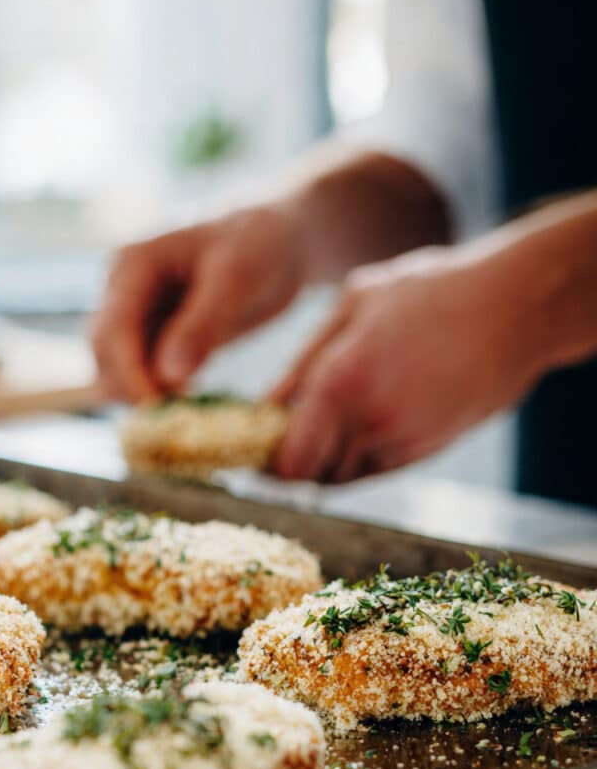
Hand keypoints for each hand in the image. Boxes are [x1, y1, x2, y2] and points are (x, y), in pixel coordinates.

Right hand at [91, 203, 306, 400]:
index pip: (111, 331)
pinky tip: (191, 406)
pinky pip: (142, 374)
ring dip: (143, 396)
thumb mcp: (238, 276)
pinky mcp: (153, 336)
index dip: (129, 376)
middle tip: (178, 421)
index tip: (160, 413)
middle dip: (133, 389)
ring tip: (189, 414)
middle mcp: (122, 290)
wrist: (280, 234)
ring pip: (116, 370)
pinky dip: (159, 394)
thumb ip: (202, 324)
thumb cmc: (261, 241)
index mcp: (133, 264)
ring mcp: (135, 314)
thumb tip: (167, 376)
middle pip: (104, 355)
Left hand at [271, 246, 550, 482]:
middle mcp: (371, 423)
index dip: (263, 463)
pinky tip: (352, 425)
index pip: (288, 461)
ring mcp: (404, 442)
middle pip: (309, 476)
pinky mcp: (427, 450)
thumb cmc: (431, 291)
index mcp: (342, 382)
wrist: (518, 306)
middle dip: (286, 463)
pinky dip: (352, 459)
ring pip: (340, 478)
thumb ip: (303, 361)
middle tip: (274, 439)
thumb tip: (265, 405)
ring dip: (319, 461)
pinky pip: (372, 471)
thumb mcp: (354, 304)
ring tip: (316, 425)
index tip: (250, 449)